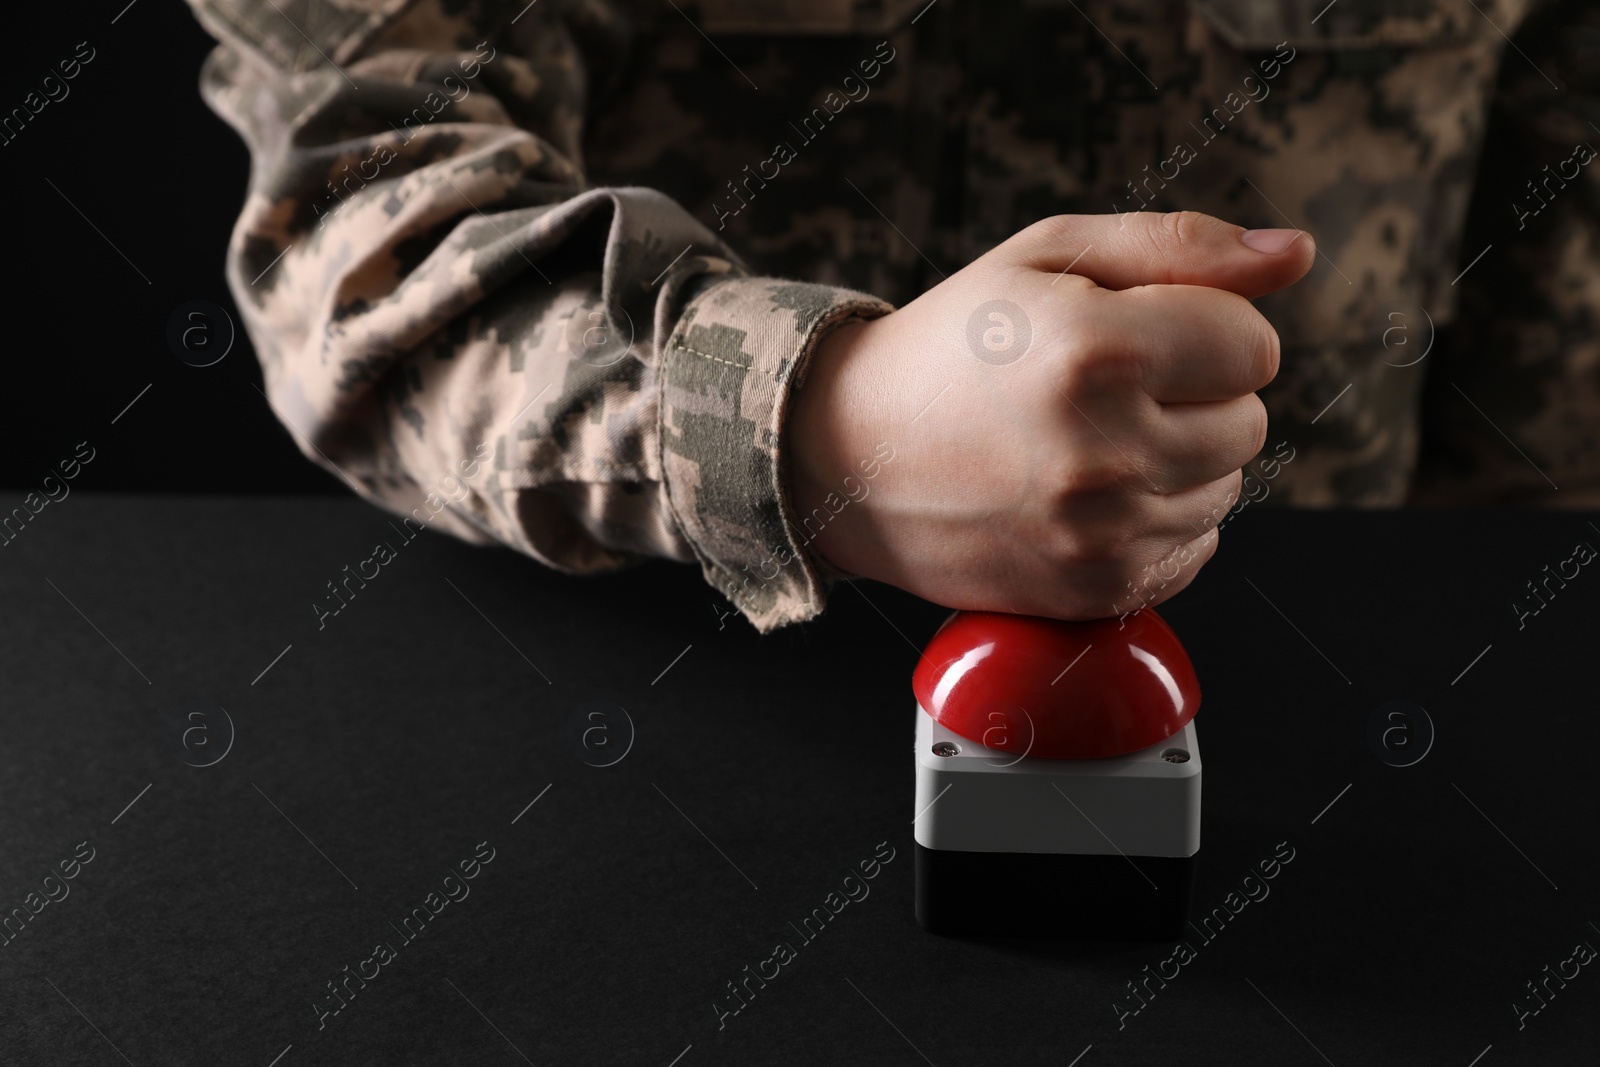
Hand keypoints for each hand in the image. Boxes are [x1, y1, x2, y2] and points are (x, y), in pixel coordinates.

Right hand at [785, 211, 1314, 618]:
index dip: (1204, 327)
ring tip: (1089, 439)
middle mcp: (1105, 452)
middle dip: (1196, 392)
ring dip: (1180, 458)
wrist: (848, 454)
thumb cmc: (951, 344)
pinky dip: (1161, 520)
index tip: (1140, 331)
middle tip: (1106, 387)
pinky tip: (1091, 494)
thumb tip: (1295, 253)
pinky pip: (1197, 548)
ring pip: (1228, 486)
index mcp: (1096, 351)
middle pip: (1250, 420)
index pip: (1255, 345)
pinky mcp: (1094, 589)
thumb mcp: (1047, 257)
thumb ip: (1181, 246)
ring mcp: (1101, 534)